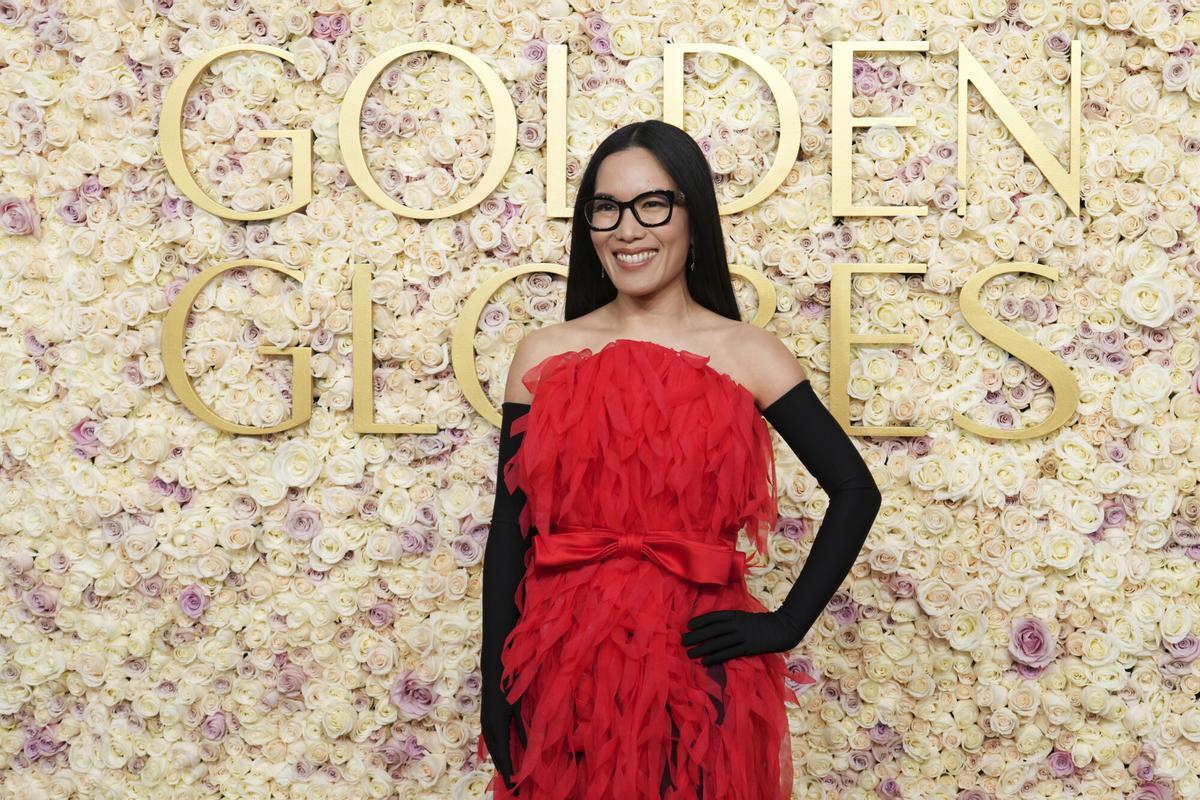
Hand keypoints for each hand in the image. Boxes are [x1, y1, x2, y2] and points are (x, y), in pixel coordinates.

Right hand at [481, 690, 527, 791]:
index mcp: (497, 727)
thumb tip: (531, 750)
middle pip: (496, 756)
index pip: (504, 756)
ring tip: (508, 778)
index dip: (509, 772)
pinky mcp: (486, 721)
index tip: (515, 787)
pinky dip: (498, 754)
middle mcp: (488, 729)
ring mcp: (485, 724)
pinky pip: (492, 743)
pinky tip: (503, 758)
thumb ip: (525, 731)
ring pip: (493, 750)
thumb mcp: (520, 710)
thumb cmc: (510, 687)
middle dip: (504, 773)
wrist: (495, 669)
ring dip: (500, 764)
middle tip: (513, 789)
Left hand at [681, 610, 799, 665]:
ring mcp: (741, 636)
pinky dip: (715, 658)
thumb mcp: (746, 617)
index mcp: (736, 615)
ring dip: (702, 648)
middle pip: (712, 630)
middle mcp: (736, 624)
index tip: (689, 625)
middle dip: (697, 635)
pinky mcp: (747, 648)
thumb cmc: (764, 623)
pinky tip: (705, 662)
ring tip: (690, 653)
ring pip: (717, 643)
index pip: (714, 617)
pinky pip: (727, 653)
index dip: (701, 621)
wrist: (782, 628)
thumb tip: (718, 627)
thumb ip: (733, 620)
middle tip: (683, 640)